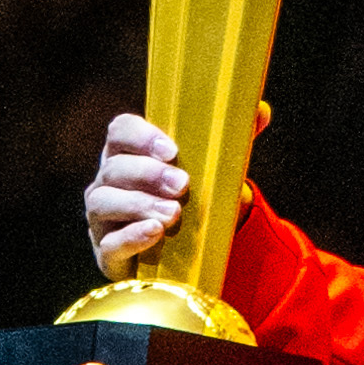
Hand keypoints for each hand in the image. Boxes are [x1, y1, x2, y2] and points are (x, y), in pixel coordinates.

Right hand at [83, 100, 270, 277]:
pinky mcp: (108, 253)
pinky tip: (154, 233)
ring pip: (102, 203)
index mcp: (129, 154)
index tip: (171, 150)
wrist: (184, 252)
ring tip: (172, 214)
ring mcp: (102, 219)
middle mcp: (108, 182)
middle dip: (147, 174)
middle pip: (113, 168)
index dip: (141, 137)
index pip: (120, 131)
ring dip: (138, 205)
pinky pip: (108, 244)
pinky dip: (130, 237)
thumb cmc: (190, 202)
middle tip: (182, 184)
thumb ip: (234, 139)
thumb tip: (261, 111)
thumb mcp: (213, 171)